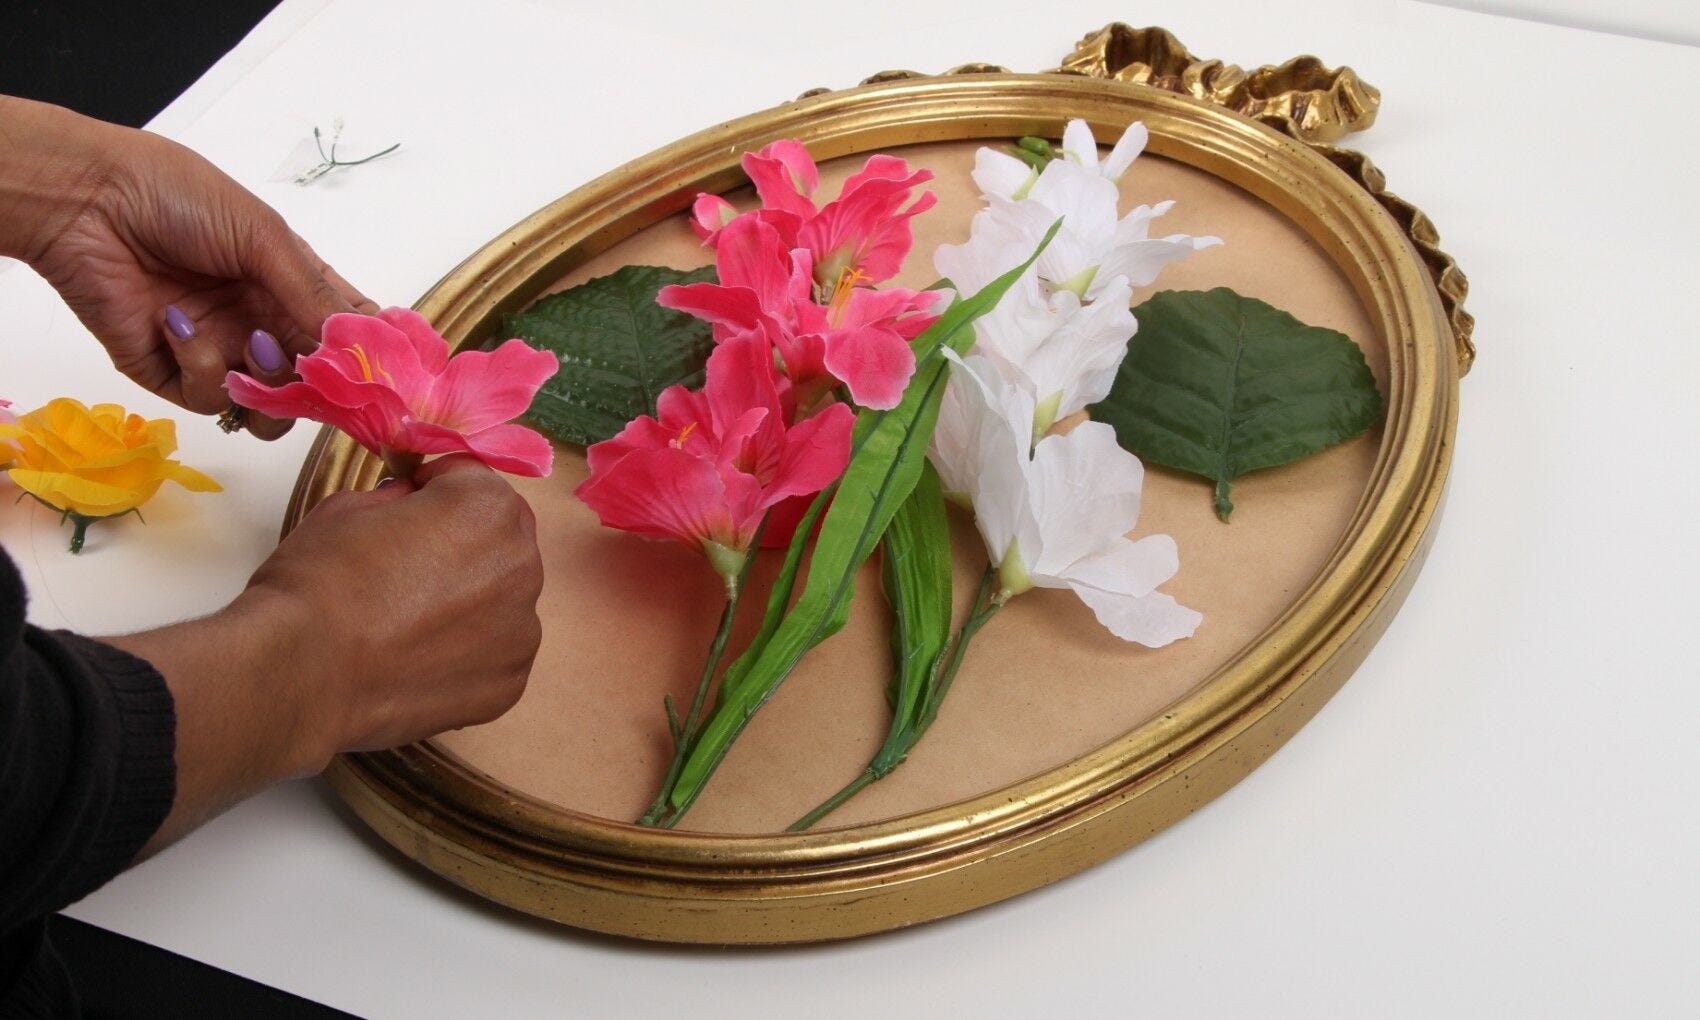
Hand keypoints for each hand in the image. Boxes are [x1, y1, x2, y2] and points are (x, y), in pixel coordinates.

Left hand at [0, 96, 375, 438]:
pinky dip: (204, 367)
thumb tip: (363, 346)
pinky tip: (179, 324)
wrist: (86, 201)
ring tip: (249, 344)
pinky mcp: (175, 376)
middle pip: (316, 385)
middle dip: (321, 384)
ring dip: (269, 387)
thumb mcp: (264, 236)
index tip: (384, 373)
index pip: (347, 334)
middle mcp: (264, 325)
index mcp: (294, 286)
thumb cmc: (178, 196)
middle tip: (316, 370)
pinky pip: (212, 399)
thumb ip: (315, 296)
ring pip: (270, 411)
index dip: (369, 357)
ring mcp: (223, 354)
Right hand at [106, 457, 544, 852]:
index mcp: (489, 510)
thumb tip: (412, 503)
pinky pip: (493, 656)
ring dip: (466, 603)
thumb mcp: (349, 509)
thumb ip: (401, 500)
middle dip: (455, 547)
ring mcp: (520, 632)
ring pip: (500, 602)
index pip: (474, 480)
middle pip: (498, 542)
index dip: (435, 489)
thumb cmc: (310, 585)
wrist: (294, 674)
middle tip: (399, 566)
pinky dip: (465, 656)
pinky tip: (412, 659)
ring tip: (400, 622)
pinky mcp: (505, 687)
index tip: (411, 499)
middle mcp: (521, 568)